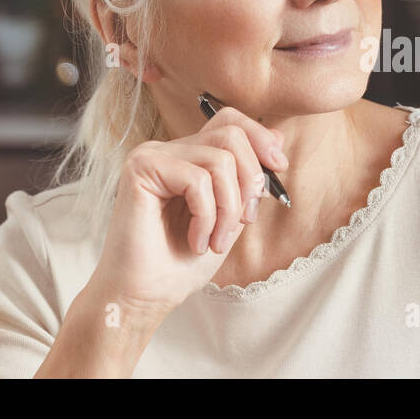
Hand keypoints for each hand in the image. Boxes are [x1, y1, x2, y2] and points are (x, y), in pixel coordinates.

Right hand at [89, 104, 287, 316]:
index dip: (261, 139)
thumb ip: (247, 178)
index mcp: (188, 156)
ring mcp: (152, 155)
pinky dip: (207, 217)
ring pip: (220, 159)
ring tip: (216, 241)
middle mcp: (169, 149)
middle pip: (231, 134)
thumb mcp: (231, 216)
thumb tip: (276, 135)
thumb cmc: (182, 263)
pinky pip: (197, 180)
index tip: (279, 168)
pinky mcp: (140, 168)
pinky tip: (196, 242)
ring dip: (229, 208)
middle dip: (251, 180)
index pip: (231, 121)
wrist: (145, 297)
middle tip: (245, 221)